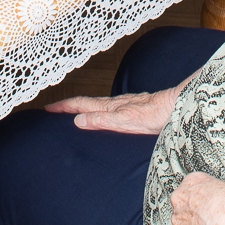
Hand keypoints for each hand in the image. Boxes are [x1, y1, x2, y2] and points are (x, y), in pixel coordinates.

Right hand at [44, 86, 179, 133]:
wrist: (176, 107)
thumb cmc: (154, 116)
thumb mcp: (123, 122)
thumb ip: (101, 120)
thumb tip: (77, 120)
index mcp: (111, 107)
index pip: (81, 105)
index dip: (64, 106)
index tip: (48, 108)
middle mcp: (117, 103)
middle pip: (88, 103)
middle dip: (70, 105)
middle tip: (55, 109)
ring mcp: (127, 104)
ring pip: (100, 104)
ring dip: (85, 108)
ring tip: (76, 112)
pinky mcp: (137, 107)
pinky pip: (112, 108)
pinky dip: (101, 110)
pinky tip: (107, 114)